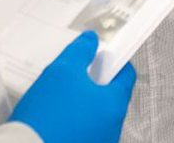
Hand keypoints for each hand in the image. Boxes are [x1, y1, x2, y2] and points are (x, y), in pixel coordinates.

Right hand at [7, 32, 133, 142]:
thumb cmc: (47, 114)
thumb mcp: (63, 70)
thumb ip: (80, 51)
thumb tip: (91, 40)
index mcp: (115, 104)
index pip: (126, 75)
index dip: (113, 61)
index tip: (100, 56)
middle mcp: (113, 127)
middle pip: (111, 96)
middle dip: (95, 82)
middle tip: (76, 75)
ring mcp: (100, 140)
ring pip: (96, 114)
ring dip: (83, 103)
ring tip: (61, 97)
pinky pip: (84, 130)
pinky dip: (75, 121)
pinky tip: (56, 116)